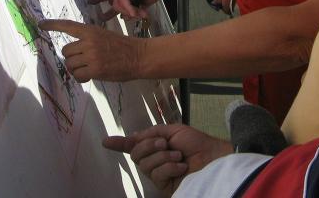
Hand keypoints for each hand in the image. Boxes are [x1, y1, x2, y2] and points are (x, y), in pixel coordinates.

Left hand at [38, 19, 143, 81]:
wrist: (139, 56)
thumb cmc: (123, 47)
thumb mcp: (104, 36)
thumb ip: (89, 41)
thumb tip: (74, 54)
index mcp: (91, 31)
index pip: (68, 26)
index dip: (53, 25)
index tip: (40, 24)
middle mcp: (89, 41)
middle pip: (66, 51)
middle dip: (72, 58)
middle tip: (84, 62)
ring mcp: (92, 55)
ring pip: (70, 64)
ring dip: (76, 69)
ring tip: (88, 70)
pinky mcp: (95, 69)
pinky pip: (77, 75)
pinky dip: (81, 78)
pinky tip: (89, 77)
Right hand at [104, 124, 231, 195]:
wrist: (213, 157)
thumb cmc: (197, 143)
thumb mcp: (173, 131)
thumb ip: (152, 133)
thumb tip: (133, 136)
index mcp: (156, 146)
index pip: (134, 145)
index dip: (120, 144)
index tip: (106, 141)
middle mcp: (155, 160)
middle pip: (136, 155)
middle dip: (148, 146)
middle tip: (164, 143)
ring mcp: (159, 174)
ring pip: (145, 164)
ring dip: (163, 156)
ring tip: (179, 156)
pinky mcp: (165, 186)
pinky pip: (157, 174)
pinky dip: (169, 167)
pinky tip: (181, 166)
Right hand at [212, 0, 236, 14]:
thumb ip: (233, 2)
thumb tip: (231, 9)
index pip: (224, 4)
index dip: (226, 10)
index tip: (229, 13)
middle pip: (219, 4)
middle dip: (223, 8)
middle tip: (227, 10)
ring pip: (216, 1)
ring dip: (220, 4)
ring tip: (225, 6)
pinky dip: (219, 0)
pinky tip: (223, 0)